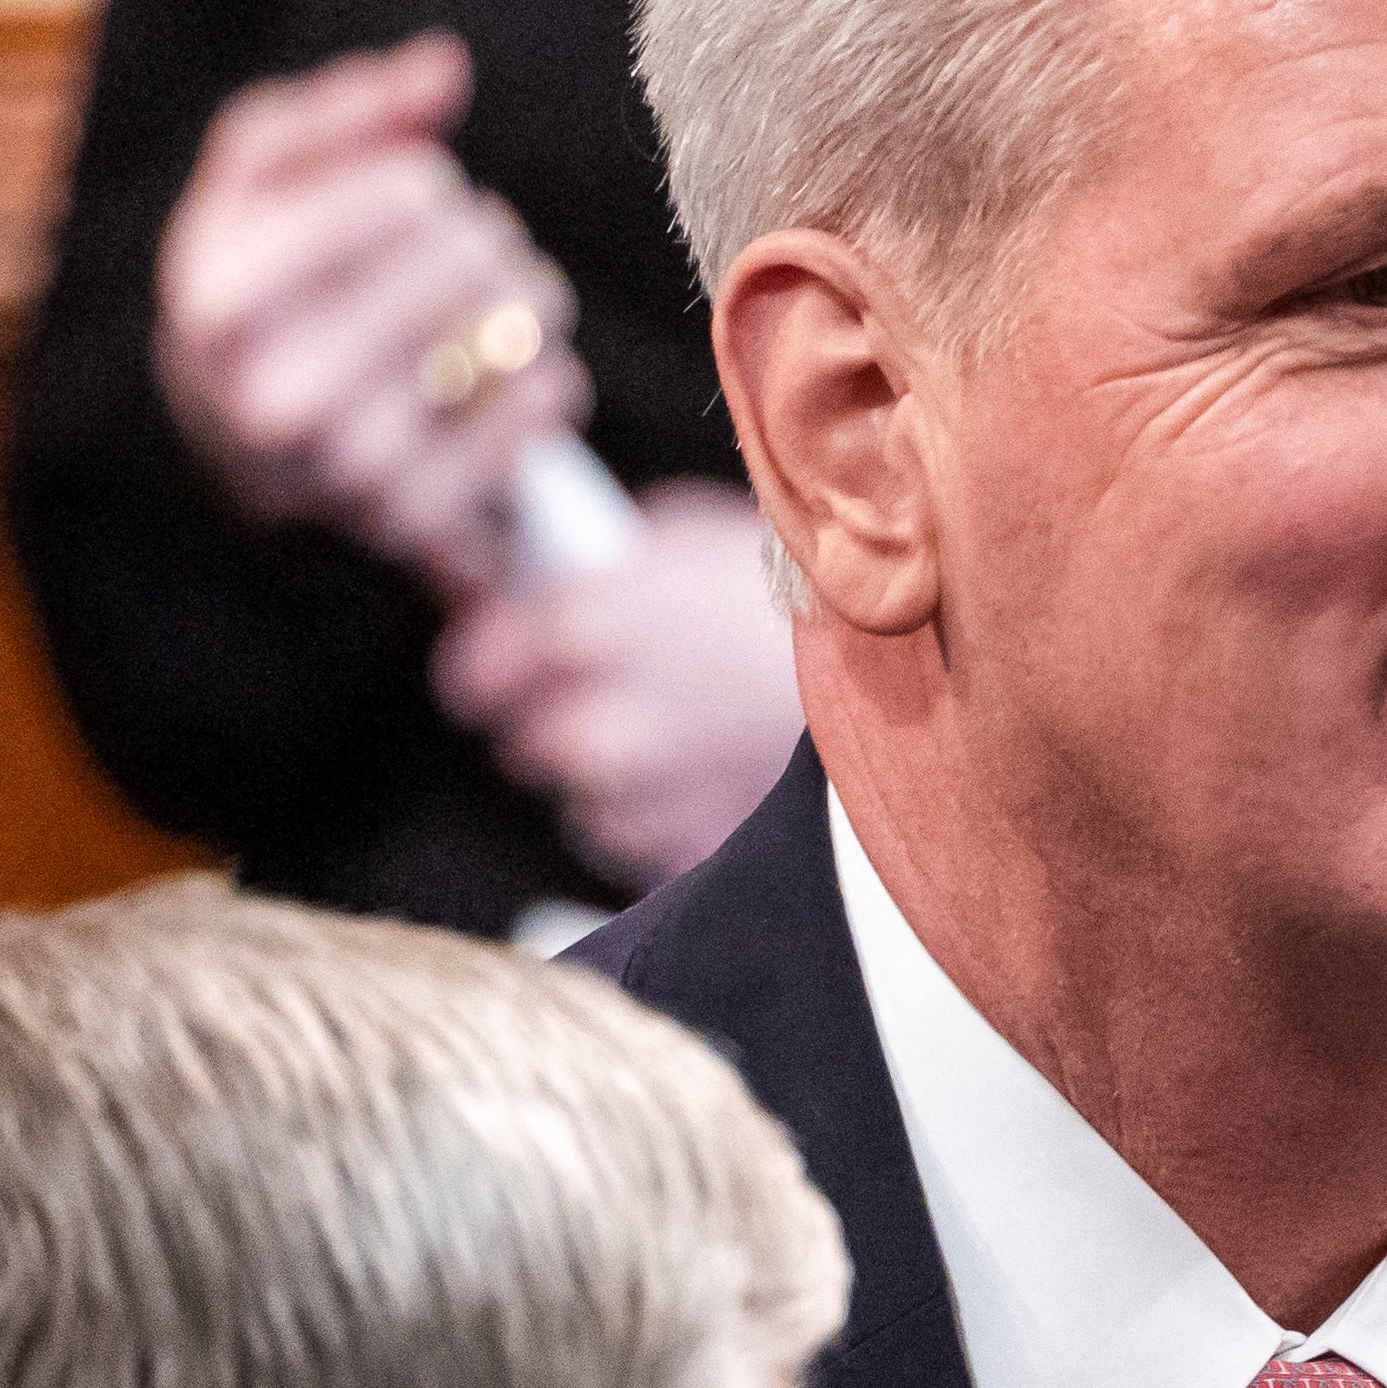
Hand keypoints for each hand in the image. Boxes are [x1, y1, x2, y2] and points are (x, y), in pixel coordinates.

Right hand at [151, 32, 585, 595]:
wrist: (239, 432)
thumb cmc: (260, 273)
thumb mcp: (262, 174)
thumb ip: (348, 108)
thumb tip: (446, 65)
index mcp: (222, 304)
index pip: (404, 197)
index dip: (424, 183)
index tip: (409, 197)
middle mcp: (280, 400)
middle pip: (466, 258)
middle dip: (478, 236)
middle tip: (461, 248)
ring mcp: (353, 471)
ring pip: (517, 328)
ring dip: (525, 295)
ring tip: (490, 297)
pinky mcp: (423, 518)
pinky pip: (546, 403)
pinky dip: (547, 370)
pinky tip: (510, 364)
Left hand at [435, 484, 807, 888]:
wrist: (912, 676)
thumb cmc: (815, 594)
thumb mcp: (699, 538)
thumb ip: (611, 570)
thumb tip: (556, 582)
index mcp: (584, 624)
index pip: (474, 669)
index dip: (488, 667)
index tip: (498, 670)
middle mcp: (596, 721)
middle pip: (525, 743)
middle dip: (558, 720)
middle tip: (613, 695)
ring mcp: (644, 799)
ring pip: (583, 800)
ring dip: (615, 775)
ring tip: (682, 736)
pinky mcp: (691, 849)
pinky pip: (645, 842)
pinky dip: (666, 817)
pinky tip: (713, 775)